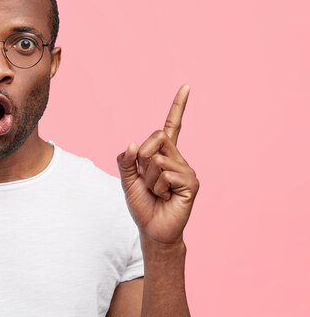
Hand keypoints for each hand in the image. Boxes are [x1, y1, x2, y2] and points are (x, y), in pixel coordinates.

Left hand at [117, 85, 198, 244]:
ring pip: (157, 159)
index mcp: (163, 154)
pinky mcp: (191, 183)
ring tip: (157, 192)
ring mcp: (186, 169)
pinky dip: (159, 187)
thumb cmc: (142, 204)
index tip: (186, 86)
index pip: (171, 125)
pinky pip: (166, 175)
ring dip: (149, 178)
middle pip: (156, 138)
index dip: (178, 106)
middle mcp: (177, 158)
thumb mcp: (126, 179)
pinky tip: (166, 197)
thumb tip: (133, 143)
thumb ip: (125, 160)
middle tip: (146, 179)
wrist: (153, 230)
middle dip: (142, 158)